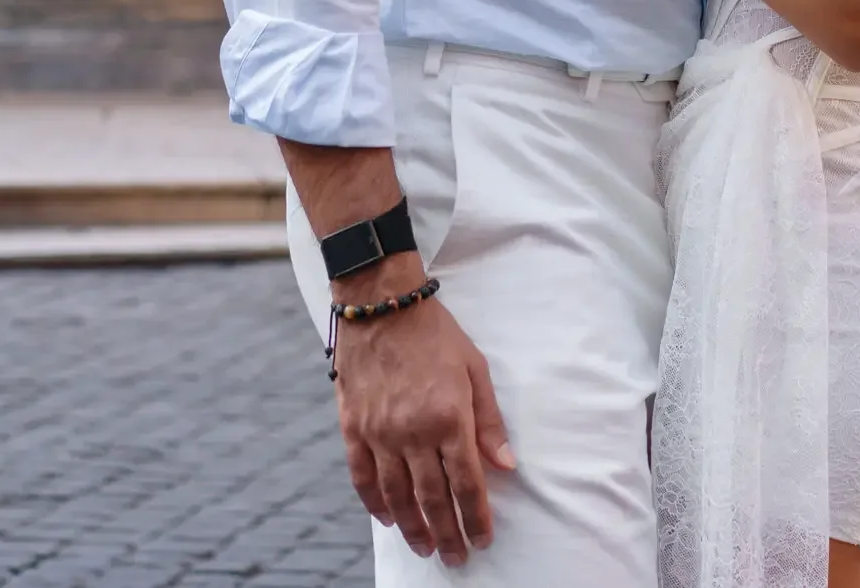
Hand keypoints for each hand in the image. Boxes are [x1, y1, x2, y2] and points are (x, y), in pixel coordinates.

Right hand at [333, 268, 514, 566]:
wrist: (381, 302)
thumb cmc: (434, 332)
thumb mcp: (474, 367)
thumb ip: (489, 420)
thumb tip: (506, 464)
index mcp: (448, 417)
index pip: (466, 483)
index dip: (476, 516)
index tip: (483, 538)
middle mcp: (413, 432)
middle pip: (432, 498)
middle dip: (447, 533)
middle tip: (456, 557)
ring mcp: (380, 432)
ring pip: (397, 496)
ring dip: (413, 527)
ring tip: (425, 547)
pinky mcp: (354, 426)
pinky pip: (363, 476)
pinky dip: (375, 502)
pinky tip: (387, 518)